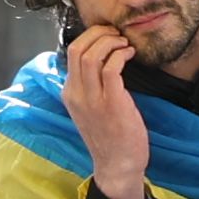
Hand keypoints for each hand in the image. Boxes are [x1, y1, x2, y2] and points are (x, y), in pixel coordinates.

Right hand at [60, 27, 151, 198]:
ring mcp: (92, 99)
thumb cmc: (109, 136)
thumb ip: (89, 87)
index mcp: (69, 93)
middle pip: (78, 49)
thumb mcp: (89, 109)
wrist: (117, 164)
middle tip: (117, 34)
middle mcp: (76, 94)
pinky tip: (130, 55)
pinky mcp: (111, 103)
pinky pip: (111, 68)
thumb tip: (101, 61)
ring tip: (125, 44)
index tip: (107, 36)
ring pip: (92, 55)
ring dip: (111, 42)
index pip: (70, 53)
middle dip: (100, 33)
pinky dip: (121, 55)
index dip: (89, 37)